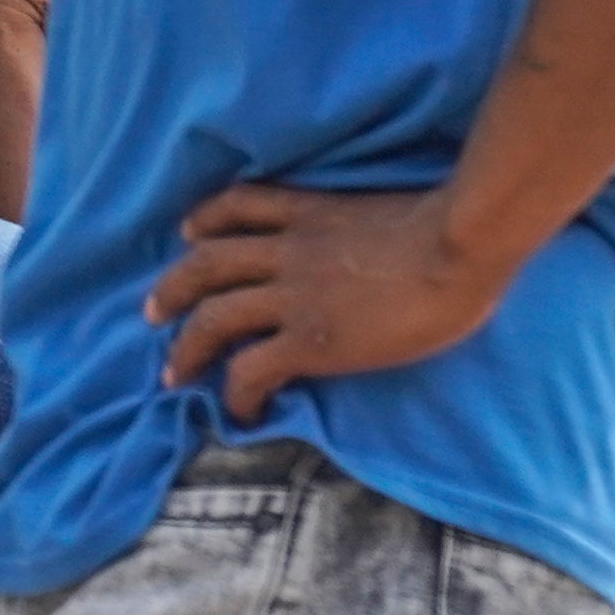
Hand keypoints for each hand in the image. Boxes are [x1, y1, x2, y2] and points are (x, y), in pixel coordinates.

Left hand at [149, 183, 508, 421]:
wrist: (462, 248)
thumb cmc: (456, 229)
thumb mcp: (393, 207)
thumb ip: (367, 223)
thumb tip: (385, 246)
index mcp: (311, 214)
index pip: (240, 204)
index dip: (205, 218)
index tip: (188, 232)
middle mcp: (289, 251)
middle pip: (206, 263)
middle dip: (171, 289)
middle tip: (152, 313)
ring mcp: (294, 296)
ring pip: (213, 318)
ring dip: (185, 348)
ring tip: (172, 373)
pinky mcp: (310, 341)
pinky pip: (251, 369)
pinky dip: (235, 392)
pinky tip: (238, 410)